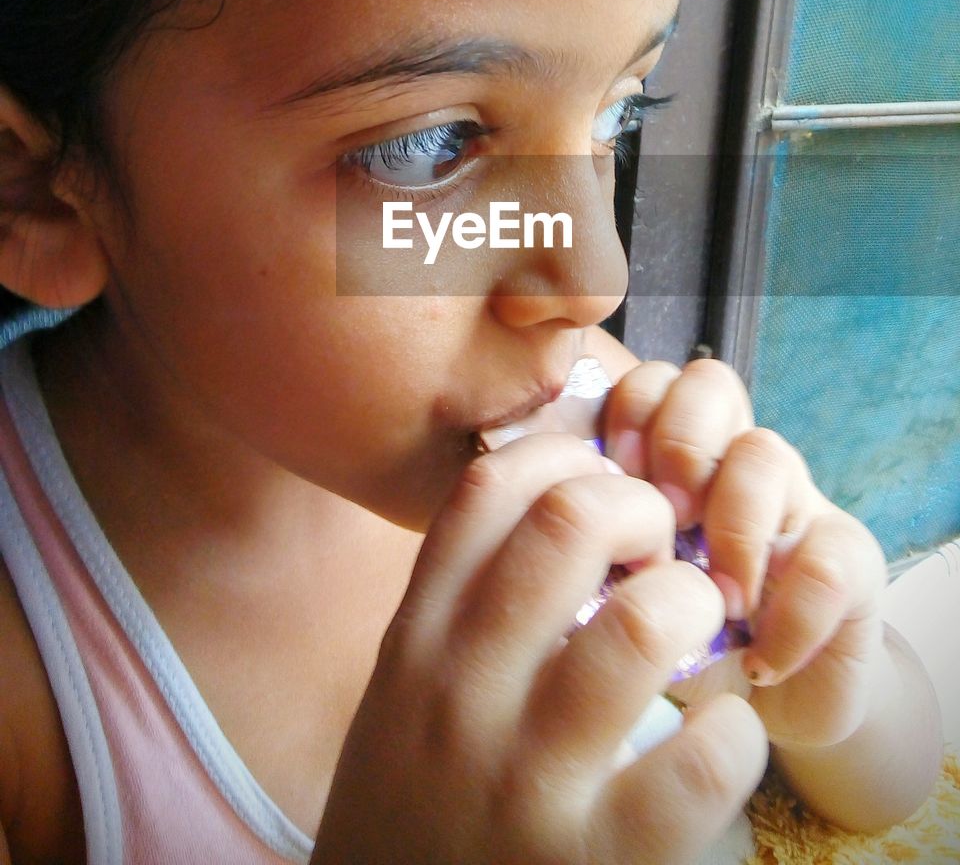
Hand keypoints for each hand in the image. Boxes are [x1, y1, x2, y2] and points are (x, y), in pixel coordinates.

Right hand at [312, 433, 766, 864]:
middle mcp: (460, 693)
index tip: (600, 474)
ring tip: (698, 628)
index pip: (486, 490)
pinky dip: (734, 732)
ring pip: (639, 623)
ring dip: (694, 603)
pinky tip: (722, 736)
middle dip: (640, 508)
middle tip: (664, 544)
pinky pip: (699, 760)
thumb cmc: (413, 809)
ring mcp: (525, 780)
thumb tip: (559, 512)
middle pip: (568, 523)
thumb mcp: (402, 697)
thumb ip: (459, 612)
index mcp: (414, 641)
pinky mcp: (592, 863)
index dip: (562, 453)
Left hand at [601, 352, 887, 751]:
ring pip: (767, 452)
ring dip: (732, 523)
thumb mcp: (606, 595)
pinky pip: (829, 558)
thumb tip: (520, 498)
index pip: (651, 383)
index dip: (629, 412)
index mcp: (664, 462)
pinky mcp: (846, 571)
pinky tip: (760, 660)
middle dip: (679, 440)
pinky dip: (792, 614)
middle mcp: (727, 466)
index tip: (609, 477)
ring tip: (715, 599)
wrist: (755, 723)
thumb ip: (576, 542)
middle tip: (664, 519)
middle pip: (711, 385)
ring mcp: (790, 509)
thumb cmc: (658, 651)